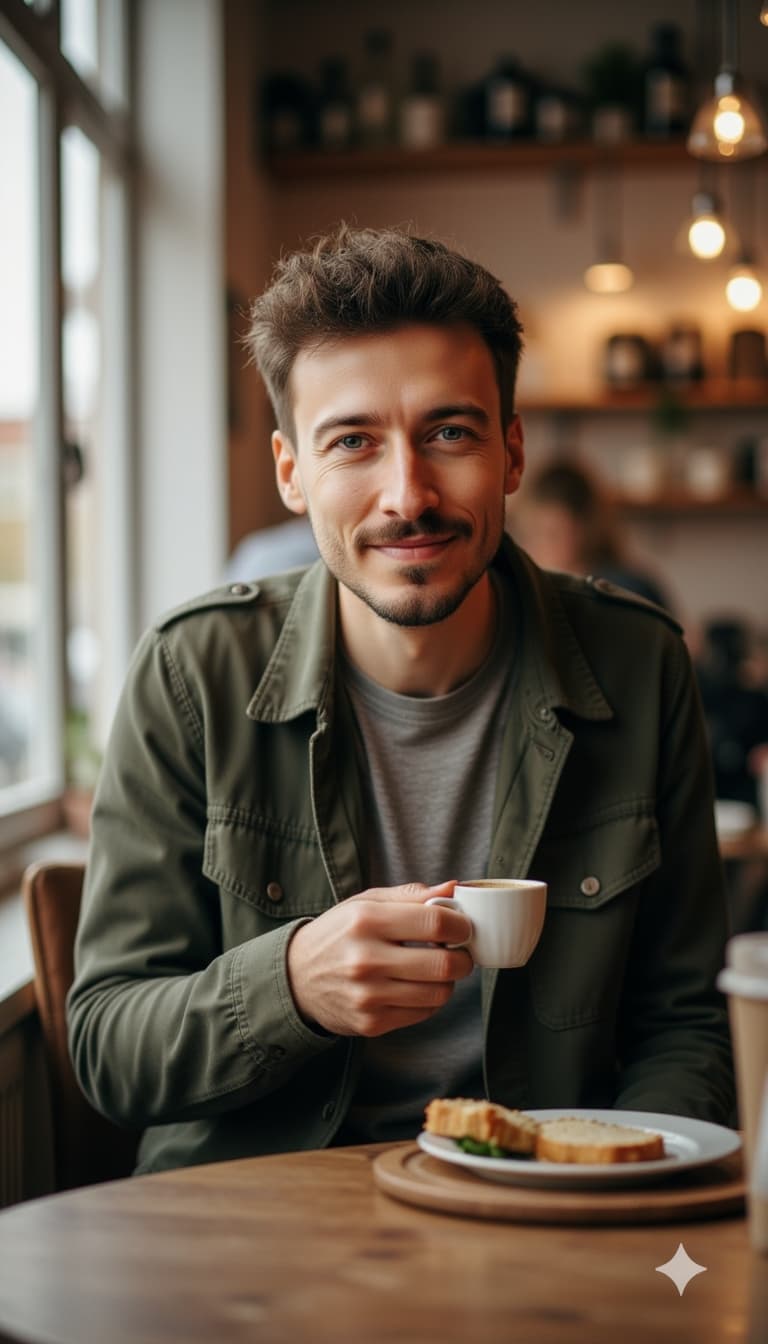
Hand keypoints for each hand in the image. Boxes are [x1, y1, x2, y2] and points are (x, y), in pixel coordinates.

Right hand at [286, 881, 472, 1036]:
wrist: (296, 977)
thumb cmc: (339, 934)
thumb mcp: (367, 903)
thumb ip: (412, 895)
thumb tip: (454, 887)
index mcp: (366, 920)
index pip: (435, 923)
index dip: (461, 926)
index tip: (462, 927)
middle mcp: (365, 959)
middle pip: (443, 964)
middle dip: (462, 958)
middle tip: (458, 953)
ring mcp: (368, 995)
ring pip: (438, 993)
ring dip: (448, 981)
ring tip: (436, 970)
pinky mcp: (371, 1022)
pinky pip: (423, 1014)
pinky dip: (429, 1000)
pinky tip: (417, 987)